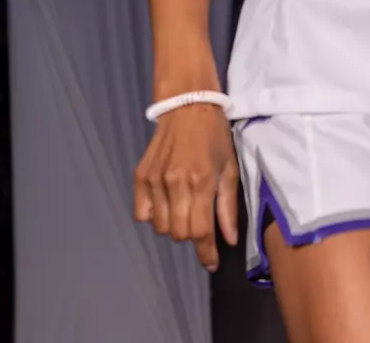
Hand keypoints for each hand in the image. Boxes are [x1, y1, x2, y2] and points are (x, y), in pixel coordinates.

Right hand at [132, 103, 238, 272]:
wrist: (187, 107)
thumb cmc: (215, 137)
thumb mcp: (230, 169)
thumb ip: (227, 207)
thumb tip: (228, 240)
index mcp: (201, 182)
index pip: (200, 231)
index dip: (206, 251)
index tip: (211, 263)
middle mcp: (175, 184)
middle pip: (179, 233)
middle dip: (192, 238)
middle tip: (201, 226)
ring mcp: (154, 181)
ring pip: (161, 227)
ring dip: (174, 227)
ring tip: (185, 210)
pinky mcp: (140, 177)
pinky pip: (142, 214)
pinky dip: (154, 217)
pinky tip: (166, 205)